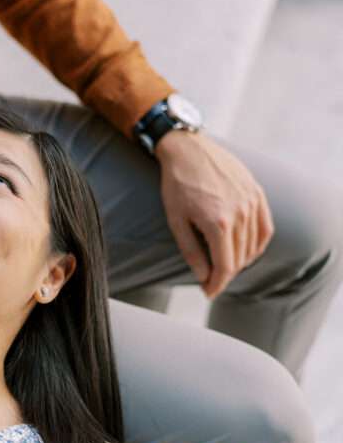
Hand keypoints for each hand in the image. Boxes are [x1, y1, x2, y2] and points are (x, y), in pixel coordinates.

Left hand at [155, 131, 273, 297]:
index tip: (208, 292)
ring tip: (224, 265)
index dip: (217, 284)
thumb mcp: (176, 222)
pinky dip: (257, 244)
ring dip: (240, 261)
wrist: (188, 150)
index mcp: (218, 223)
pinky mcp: (257, 193)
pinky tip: (245, 250)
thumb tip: (203, 277)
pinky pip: (265, 228)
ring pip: (254, 246)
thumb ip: (191, 253)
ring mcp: (252, 202)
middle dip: (225, 274)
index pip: (225, 267)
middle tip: (211, 280)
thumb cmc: (177, 186)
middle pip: (240, 259)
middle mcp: (240, 213)